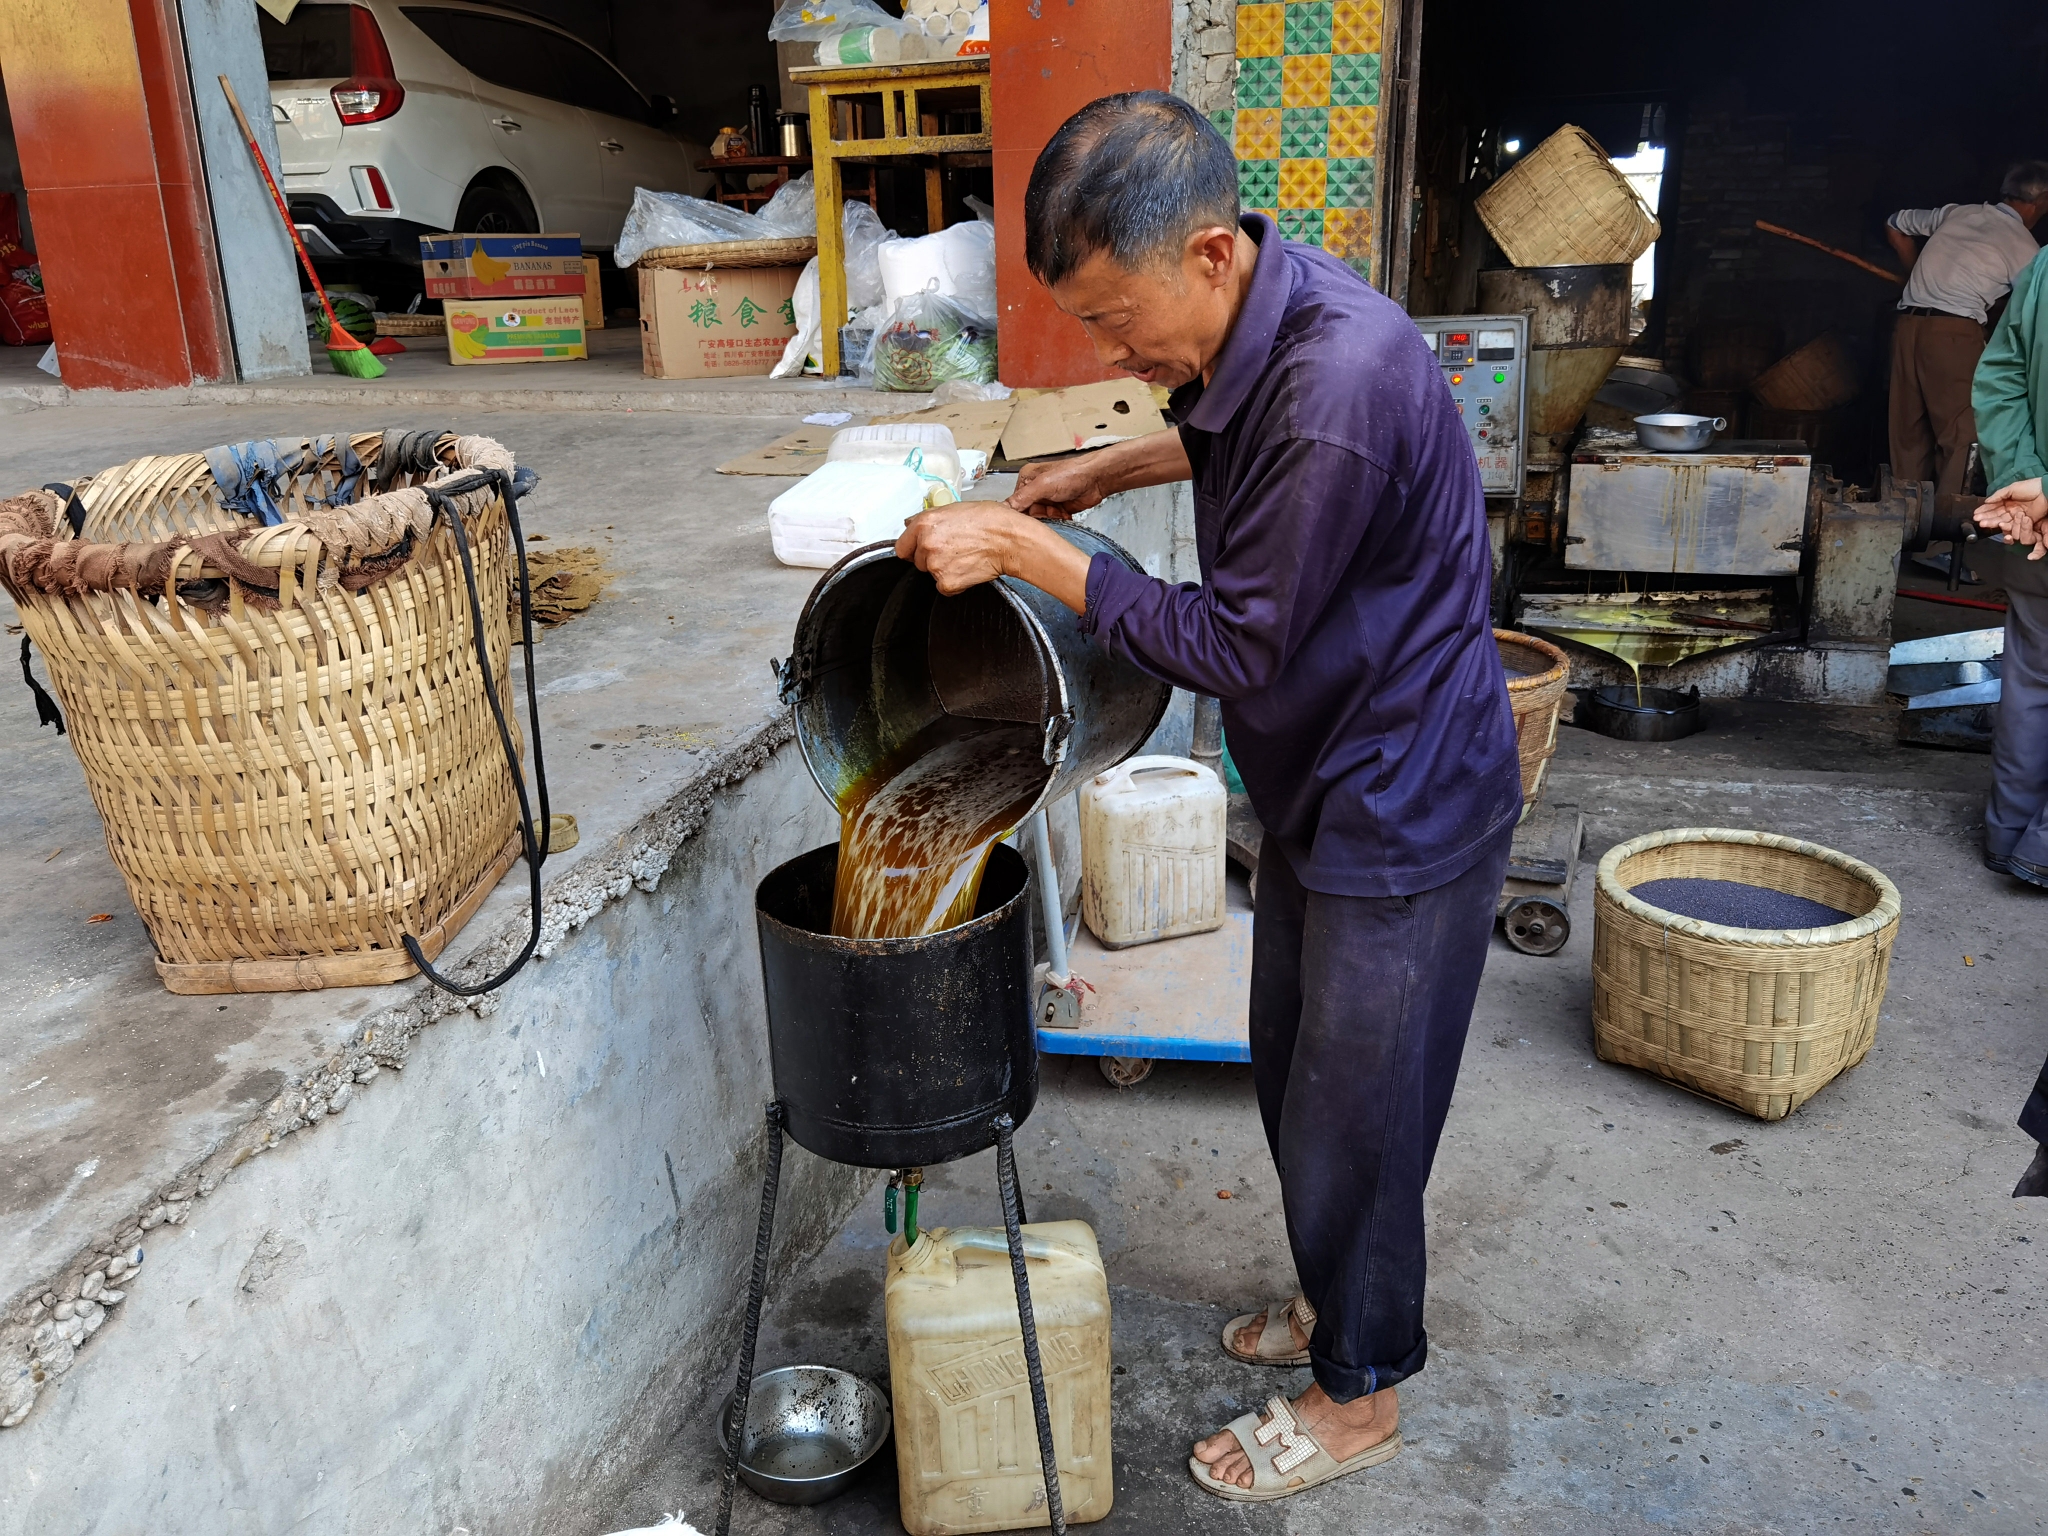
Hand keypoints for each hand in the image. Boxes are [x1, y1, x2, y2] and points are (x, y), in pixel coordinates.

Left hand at [895, 504, 1023, 593]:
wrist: (1010, 539)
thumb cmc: (990, 521)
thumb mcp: (955, 508)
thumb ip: (930, 519)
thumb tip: (911, 525)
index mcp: (924, 523)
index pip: (902, 546)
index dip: (913, 549)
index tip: (921, 550)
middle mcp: (926, 544)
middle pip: (918, 561)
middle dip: (931, 558)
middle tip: (954, 550)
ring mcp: (935, 565)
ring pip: (931, 574)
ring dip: (944, 569)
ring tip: (964, 556)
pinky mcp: (947, 582)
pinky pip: (944, 587)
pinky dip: (955, 582)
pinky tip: (968, 568)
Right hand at [1007, 456, 1106, 520]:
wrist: (1097, 479)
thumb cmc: (1072, 474)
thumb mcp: (1043, 485)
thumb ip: (1023, 498)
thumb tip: (1005, 509)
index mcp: (1027, 479)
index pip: (1014, 502)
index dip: (1018, 514)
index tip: (1020, 525)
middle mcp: (1035, 490)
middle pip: (1027, 513)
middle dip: (1036, 519)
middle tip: (1042, 521)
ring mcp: (1047, 500)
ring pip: (1040, 519)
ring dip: (1047, 522)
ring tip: (1055, 517)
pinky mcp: (1058, 509)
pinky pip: (1052, 522)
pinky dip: (1057, 523)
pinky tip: (1062, 519)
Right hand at [1975, 478, 2047, 558]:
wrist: (2045, 492)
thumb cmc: (2030, 487)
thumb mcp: (2012, 488)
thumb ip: (1998, 495)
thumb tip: (1987, 501)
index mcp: (2007, 500)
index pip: (1993, 507)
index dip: (1984, 510)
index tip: (1975, 514)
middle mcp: (2010, 509)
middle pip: (1995, 515)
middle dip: (1985, 518)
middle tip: (1977, 520)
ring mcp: (2016, 516)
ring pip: (2001, 521)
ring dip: (1991, 522)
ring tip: (1983, 523)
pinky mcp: (2022, 522)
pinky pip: (2011, 525)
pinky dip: (2004, 526)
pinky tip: (1997, 524)